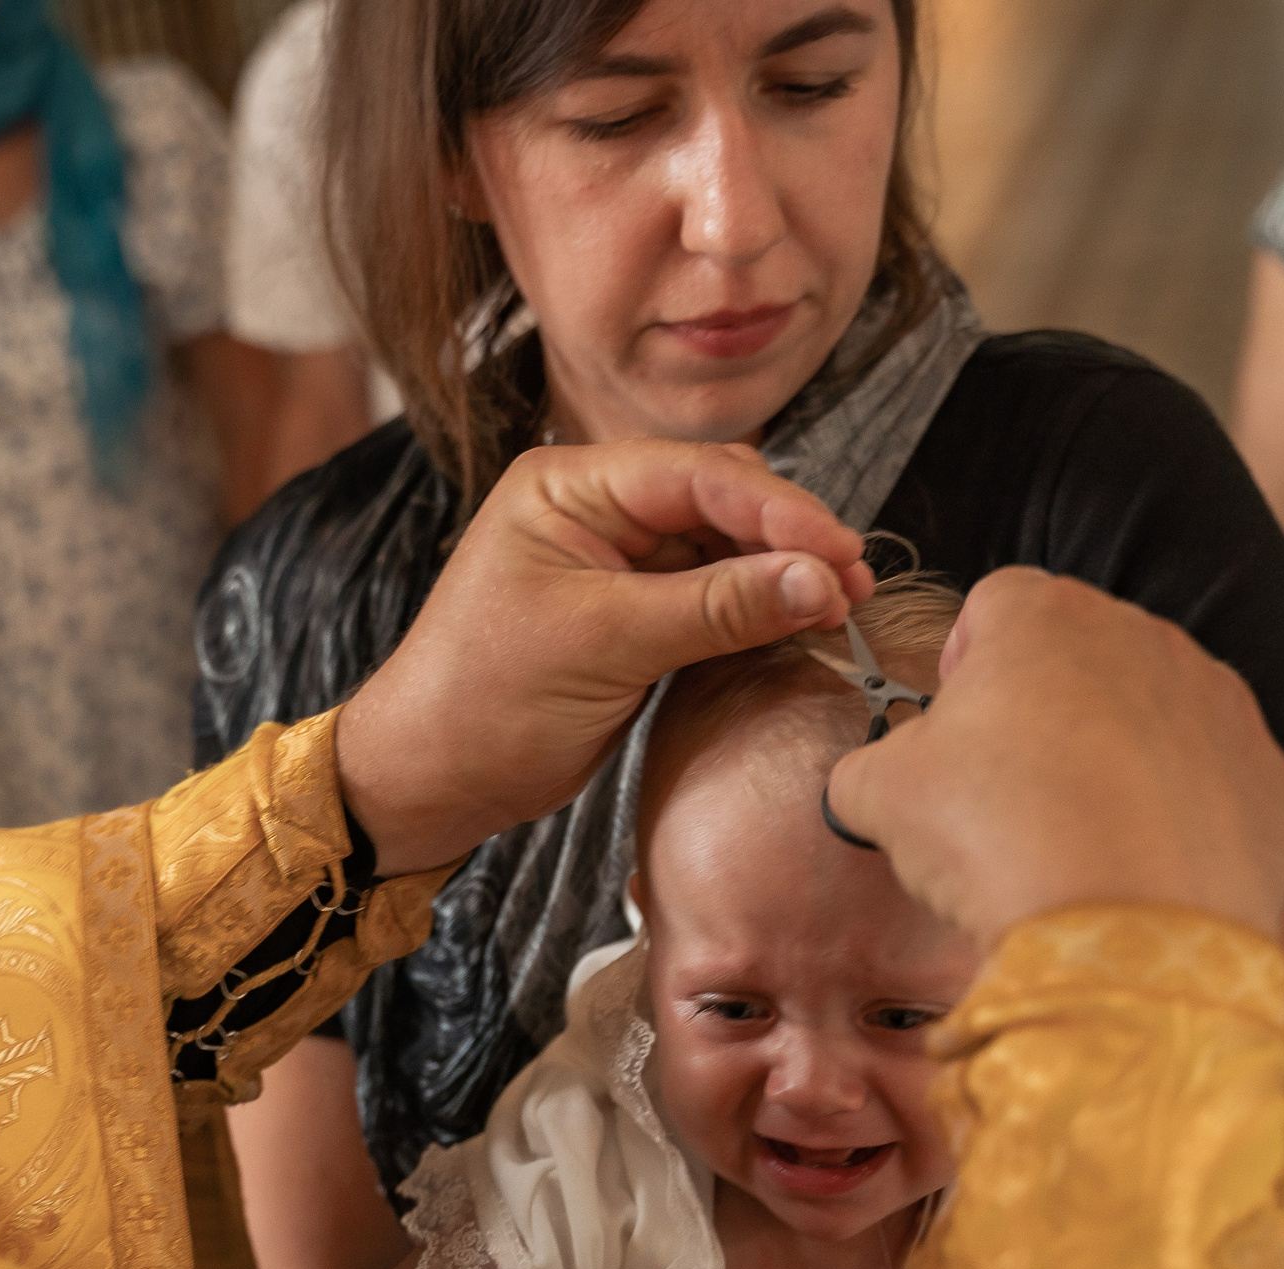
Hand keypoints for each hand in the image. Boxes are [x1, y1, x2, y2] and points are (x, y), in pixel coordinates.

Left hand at [336, 442, 869, 875]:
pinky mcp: (635, 615)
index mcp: (568, 486)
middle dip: (789, 538)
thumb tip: (817, 580)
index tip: (840, 550)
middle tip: (852, 585)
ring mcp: (617, 563)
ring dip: (781, 576)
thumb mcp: (604, 645)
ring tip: (841, 609)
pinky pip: (713, 597)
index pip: (695, 474)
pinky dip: (758, 610)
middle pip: (720, 501)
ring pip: (725, 549)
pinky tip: (801, 627)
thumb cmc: (482, 700)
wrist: (431, 779)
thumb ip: (715, 607)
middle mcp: (595, 511)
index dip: (778, 509)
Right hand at [825, 568, 1283, 944]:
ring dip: (1114, 756)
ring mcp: (1217, 701)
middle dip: (1044, 710)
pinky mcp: (1268, 773)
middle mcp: (1143, 634)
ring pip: (1150, 710)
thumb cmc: (995, 840)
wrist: (1125, 938)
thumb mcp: (880, 795)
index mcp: (1043, 615)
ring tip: (1078, 838)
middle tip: (1010, 794)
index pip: (992, 604)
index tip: (957, 731)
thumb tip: (874, 780)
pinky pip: (1210, 776)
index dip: (965, 665)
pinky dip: (1178, 810)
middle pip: (1078, 655)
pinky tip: (1139, 867)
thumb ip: (869, 764)